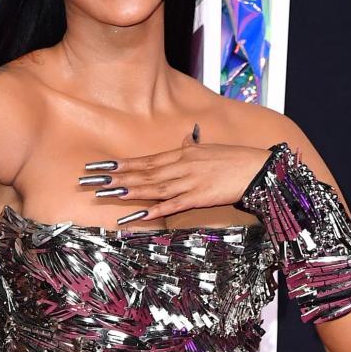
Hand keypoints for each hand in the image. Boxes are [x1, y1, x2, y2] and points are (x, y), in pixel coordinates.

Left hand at [81, 124, 270, 223]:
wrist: (257, 169)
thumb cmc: (234, 159)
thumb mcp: (209, 148)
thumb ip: (193, 146)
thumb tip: (186, 137)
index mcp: (182, 154)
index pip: (146, 160)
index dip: (122, 164)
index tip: (102, 166)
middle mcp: (181, 165)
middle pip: (144, 173)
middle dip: (116, 177)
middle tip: (93, 181)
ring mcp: (188, 181)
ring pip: (153, 187)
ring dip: (129, 191)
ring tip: (107, 194)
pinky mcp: (198, 197)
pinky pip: (172, 205)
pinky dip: (154, 209)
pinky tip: (137, 214)